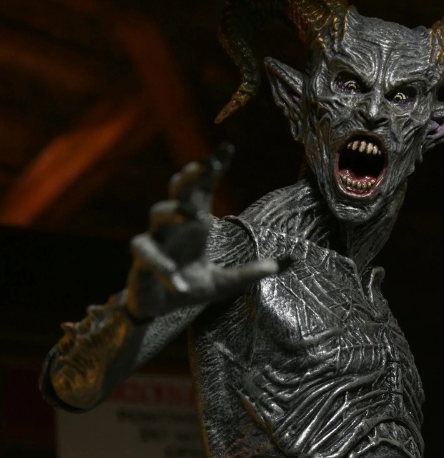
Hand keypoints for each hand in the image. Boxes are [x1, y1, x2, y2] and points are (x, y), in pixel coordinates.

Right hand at [126, 144, 277, 319]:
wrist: (159, 309)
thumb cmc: (189, 286)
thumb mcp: (225, 283)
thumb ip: (251, 273)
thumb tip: (287, 262)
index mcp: (194, 225)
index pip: (203, 190)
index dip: (212, 168)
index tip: (227, 148)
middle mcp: (175, 227)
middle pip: (179, 191)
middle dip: (191, 177)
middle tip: (207, 166)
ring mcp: (156, 240)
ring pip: (158, 213)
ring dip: (175, 212)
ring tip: (196, 217)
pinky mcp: (142, 261)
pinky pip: (148, 255)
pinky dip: (163, 267)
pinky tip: (179, 281)